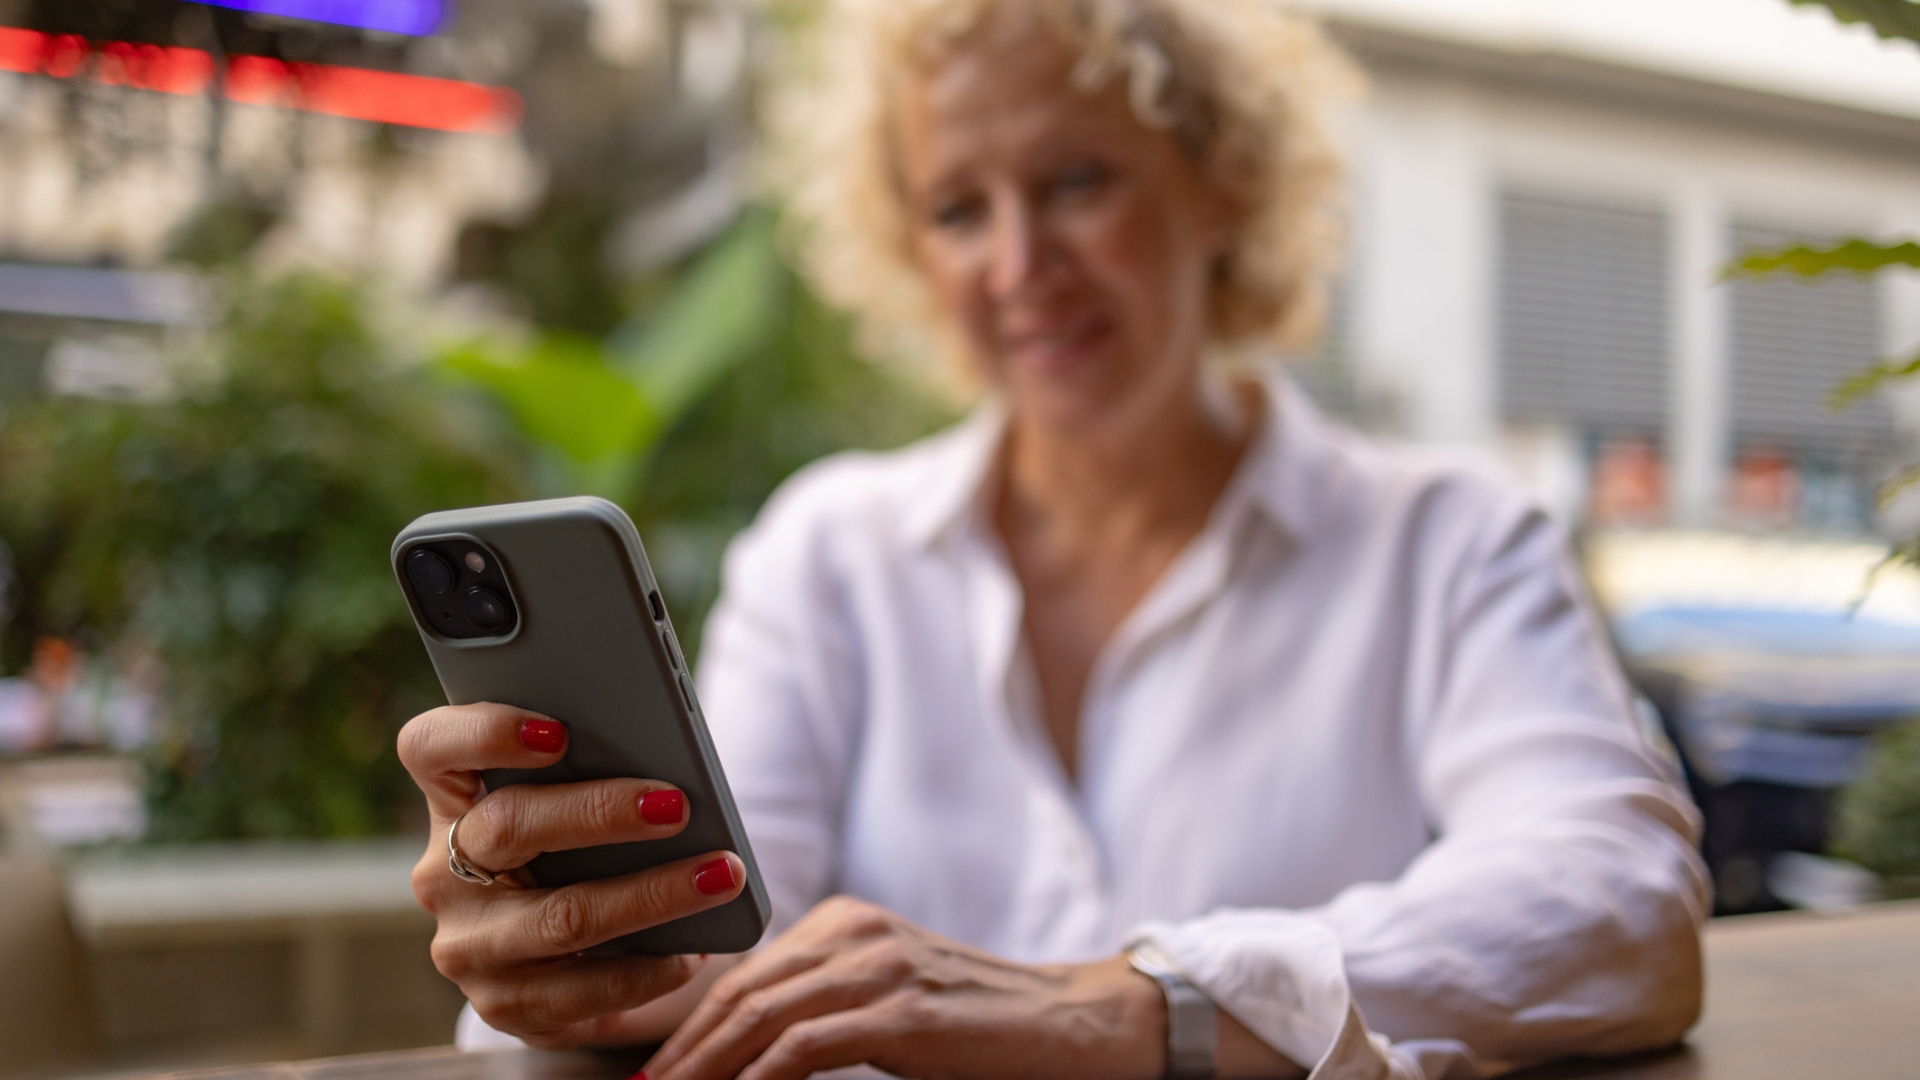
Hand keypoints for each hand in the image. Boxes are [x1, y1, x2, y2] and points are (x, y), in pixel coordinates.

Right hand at [399, 702, 747, 1048]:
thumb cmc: (582, 856)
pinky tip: (695, 948)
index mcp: (453, 802)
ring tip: (719, 873)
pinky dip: (650, 967)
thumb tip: (668, 756)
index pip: (430, 748)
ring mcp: (470, 945)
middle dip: (600, 812)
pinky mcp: (505, 1005)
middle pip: (507, 826)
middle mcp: (445, 873)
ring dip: (652, 894)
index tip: (559, 732)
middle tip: (677, 805)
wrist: (564, 966)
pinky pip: (586, 989)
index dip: (484, 732)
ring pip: (560, 916)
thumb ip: (593, 772)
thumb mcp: (573, 808)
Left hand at [643, 896, 1165, 1079]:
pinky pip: (805, 1048)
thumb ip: (822, 1015)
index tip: (636, 1068)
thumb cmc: (982, 1030)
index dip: (677, 1024)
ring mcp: (880, 967)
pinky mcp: (905, 1012)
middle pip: (735, 996)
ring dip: (701, 1072)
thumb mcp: (888, 1010)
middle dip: (674, 1055)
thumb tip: (743, 1059)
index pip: (739, 975)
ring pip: (758, 1020)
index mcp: (844, 924)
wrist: (1081, 1026)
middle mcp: (855, 932)